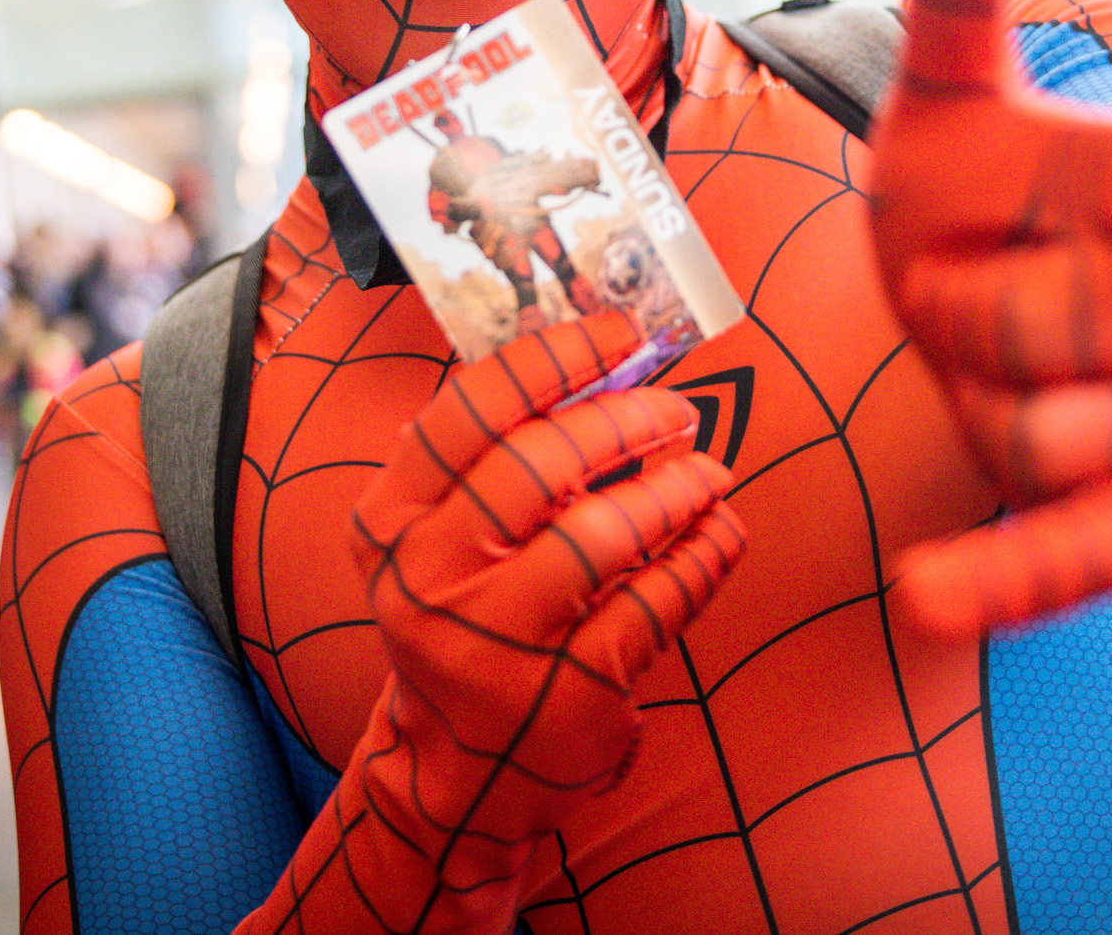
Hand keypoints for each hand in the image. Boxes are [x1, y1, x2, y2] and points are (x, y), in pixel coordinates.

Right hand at [340, 314, 745, 926]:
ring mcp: (497, 642)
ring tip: (708, 472)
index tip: (618, 333)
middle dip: (627, 420)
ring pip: (605, 532)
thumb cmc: (465, 623)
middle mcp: (428, 579)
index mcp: (391, 523)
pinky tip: (720, 530)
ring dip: (675, 487)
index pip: (469, 410)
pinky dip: (703, 553)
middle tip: (677, 412)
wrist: (456, 777)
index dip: (553, 357)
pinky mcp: (569, 693)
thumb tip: (591, 355)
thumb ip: (485, 459)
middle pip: (540, 462)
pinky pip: (657, 600)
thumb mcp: (437, 543)